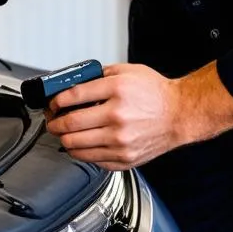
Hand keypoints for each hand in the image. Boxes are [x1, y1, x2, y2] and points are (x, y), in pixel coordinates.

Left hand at [45, 62, 232, 168]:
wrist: (180, 115)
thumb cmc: (155, 94)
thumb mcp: (126, 72)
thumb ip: (98, 76)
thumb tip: (73, 85)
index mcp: (116, 92)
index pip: (72, 97)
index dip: (56, 101)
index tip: (53, 103)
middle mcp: (117, 118)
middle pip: (69, 124)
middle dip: (54, 122)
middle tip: (53, 119)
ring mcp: (120, 141)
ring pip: (75, 145)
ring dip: (63, 138)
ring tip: (64, 132)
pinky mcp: (124, 158)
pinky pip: (91, 159)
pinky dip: (80, 152)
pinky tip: (82, 143)